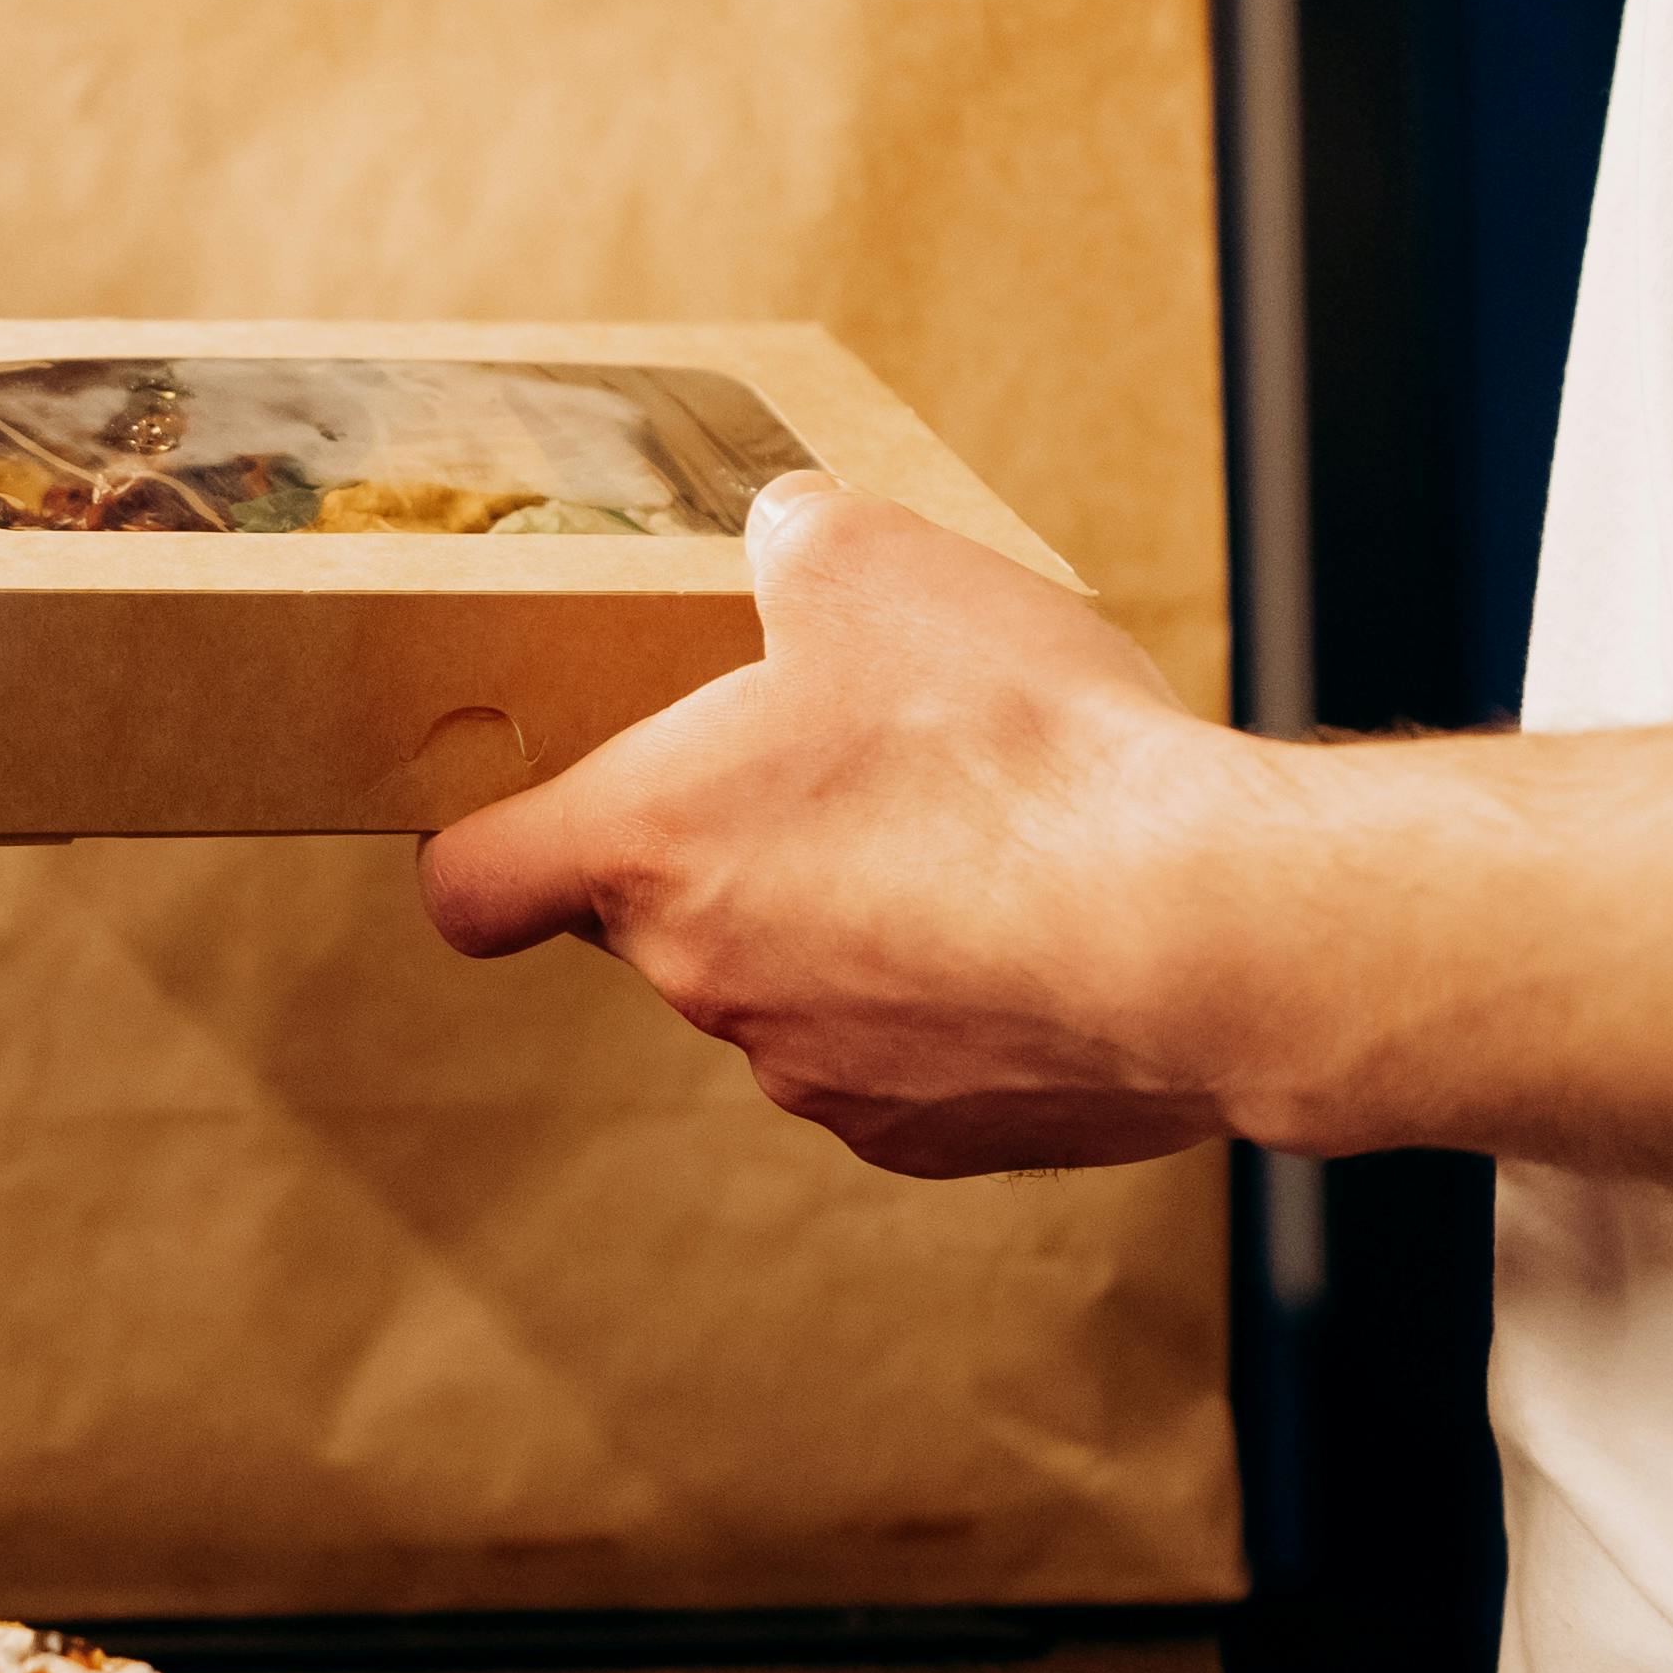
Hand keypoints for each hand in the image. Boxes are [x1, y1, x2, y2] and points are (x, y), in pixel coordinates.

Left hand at [417, 475, 1268, 1177]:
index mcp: (653, 847)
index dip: (496, 841)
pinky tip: (1036, 928)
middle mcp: (709, 984)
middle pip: (657, 921)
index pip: (474, 886)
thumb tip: (787, 534)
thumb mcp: (885, 562)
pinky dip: (948, 1001)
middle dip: (726, 849)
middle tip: (836, 769)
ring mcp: (821, 1079)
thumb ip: (798, 538)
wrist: (1197, 934)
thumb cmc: (1019, 749)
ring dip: (846, 925)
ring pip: (791, 990)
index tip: (540, 811)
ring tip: (969, 841)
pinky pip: (906, 1060)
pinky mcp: (934, 1139)